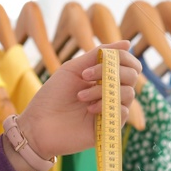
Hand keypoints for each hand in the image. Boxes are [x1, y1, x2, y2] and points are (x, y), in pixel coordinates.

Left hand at [15, 41, 140, 158]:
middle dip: (111, 72)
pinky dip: (106, 106)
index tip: (103, 59)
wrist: (38, 125)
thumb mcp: (74, 69)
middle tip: (86, 76)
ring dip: (103, 90)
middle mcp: (111, 93)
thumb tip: (127, 43)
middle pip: (132, 76)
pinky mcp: (110, 127)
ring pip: (128, 93)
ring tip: (81, 97)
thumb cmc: (52, 96)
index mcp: (104, 77)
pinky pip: (123, 112)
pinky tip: (89, 110)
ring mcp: (111, 110)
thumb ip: (98, 55)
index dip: (122, 58)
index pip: (129, 64)